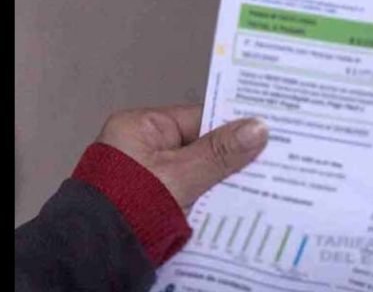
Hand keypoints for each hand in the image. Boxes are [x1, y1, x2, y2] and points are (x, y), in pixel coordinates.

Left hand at [96, 104, 268, 208]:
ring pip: (198, 170)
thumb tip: (259, 127)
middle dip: (232, 155)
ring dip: (224, 179)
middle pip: (200, 145)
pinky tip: (241, 201)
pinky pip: (191, 191)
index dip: (233, 125)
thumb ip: (219, 153)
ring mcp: (148, 176)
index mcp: (140, 127)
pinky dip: (210, 197)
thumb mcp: (180, 175)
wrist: (97, 254)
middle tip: (275, 157)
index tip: (268, 130)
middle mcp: (142, 147)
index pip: (198, 118)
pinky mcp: (153, 201)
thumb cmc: (132, 204)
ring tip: (267, 180)